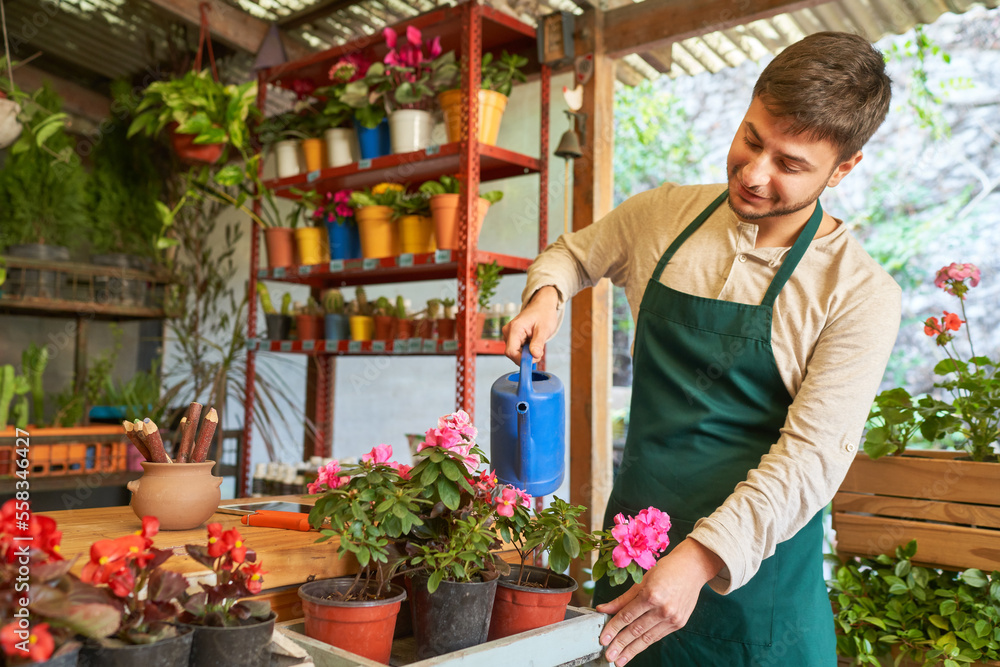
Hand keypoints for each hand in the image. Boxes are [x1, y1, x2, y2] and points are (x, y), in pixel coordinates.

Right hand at [502, 286, 559, 363]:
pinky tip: (532, 343)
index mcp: (514, 328)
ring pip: (514, 353)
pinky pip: (516, 349)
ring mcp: (509, 334)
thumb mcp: (544, 329)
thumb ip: (538, 343)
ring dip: (526, 353)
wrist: (542, 306)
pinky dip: (525, 350)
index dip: (522, 359)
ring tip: (536, 344)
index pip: (511, 352)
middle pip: (512, 354)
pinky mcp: (512, 337)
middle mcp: (508, 331)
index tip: (534, 359)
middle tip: (539, 351)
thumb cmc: (543, 314)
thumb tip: (534, 356)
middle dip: (526, 357)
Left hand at [595, 538, 723, 665]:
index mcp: (652, 595)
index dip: (613, 629)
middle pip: (636, 630)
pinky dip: (645, 643)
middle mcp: (663, 609)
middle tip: (608, 655)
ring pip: (647, 638)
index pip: (627, 616)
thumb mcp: (641, 581)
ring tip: (619, 660)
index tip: (603, 639)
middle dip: (620, 645)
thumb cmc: (666, 570)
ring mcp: (672, 618)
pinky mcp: (679, 623)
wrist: (693, 568)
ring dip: (632, 650)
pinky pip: (658, 636)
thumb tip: (603, 609)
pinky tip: (635, 650)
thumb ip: (622, 599)